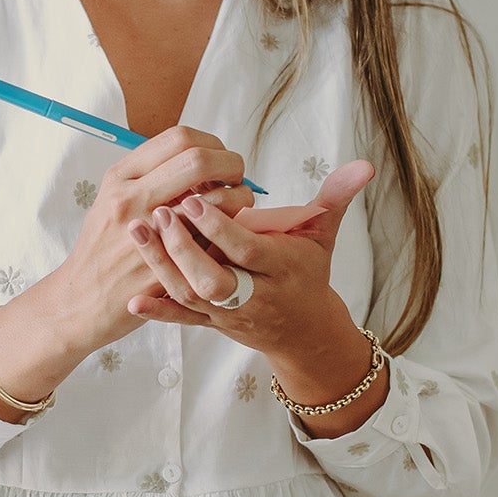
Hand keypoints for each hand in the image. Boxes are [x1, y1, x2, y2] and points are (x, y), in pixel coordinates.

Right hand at [39, 125, 255, 356]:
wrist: (83, 298)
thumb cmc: (102, 248)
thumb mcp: (111, 200)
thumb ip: (148, 177)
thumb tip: (197, 156)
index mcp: (120, 177)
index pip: (179, 139)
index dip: (211, 144)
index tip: (219, 155)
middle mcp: (130, 199)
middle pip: (198, 160)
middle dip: (230, 164)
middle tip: (236, 175)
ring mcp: (148, 233)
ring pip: (213, 201)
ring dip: (238, 197)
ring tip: (239, 201)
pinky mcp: (166, 265)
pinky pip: (212, 239)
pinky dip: (230, 229)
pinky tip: (229, 230)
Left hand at [125, 160, 375, 364]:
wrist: (303, 332)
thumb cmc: (308, 275)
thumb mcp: (322, 237)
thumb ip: (335, 199)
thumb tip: (364, 164)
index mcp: (282, 268)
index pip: (248, 249)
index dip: (221, 227)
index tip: (195, 197)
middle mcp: (255, 294)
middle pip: (215, 278)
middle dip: (185, 248)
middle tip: (160, 211)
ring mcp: (230, 313)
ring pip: (193, 296)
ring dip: (162, 266)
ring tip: (137, 230)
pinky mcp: (212, 324)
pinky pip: (184, 321)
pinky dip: (159, 312)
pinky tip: (134, 300)